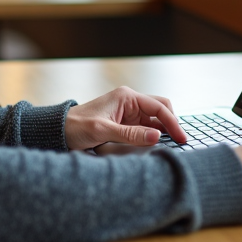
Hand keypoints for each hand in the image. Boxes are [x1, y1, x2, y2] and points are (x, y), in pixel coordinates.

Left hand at [65, 86, 186, 150]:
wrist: (59, 130)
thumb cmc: (77, 126)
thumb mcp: (103, 131)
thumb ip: (131, 134)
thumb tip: (157, 137)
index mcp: (126, 97)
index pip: (158, 107)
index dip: (173, 122)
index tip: (182, 138)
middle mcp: (129, 102)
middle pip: (160, 109)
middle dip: (172, 124)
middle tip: (181, 142)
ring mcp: (128, 112)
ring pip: (154, 119)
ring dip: (164, 130)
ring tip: (174, 145)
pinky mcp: (124, 123)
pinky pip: (145, 127)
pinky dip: (153, 135)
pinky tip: (158, 144)